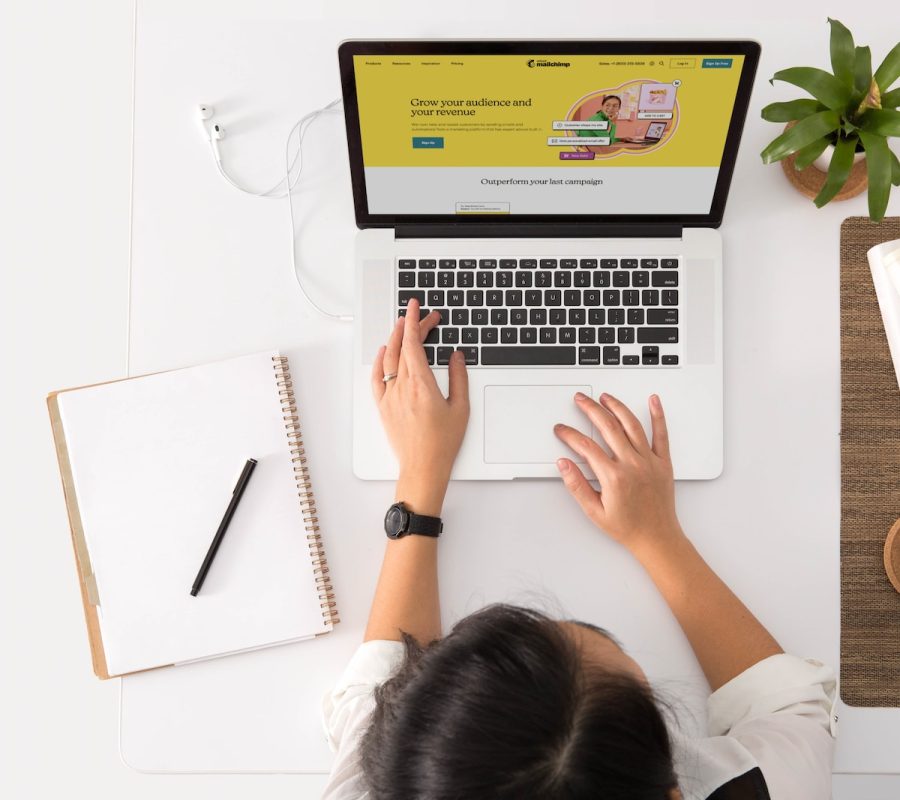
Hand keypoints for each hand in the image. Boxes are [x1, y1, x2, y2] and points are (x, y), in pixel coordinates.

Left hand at [371, 300, 469, 514]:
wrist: (423, 467)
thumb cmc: (442, 443)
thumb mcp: (460, 408)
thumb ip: (459, 377)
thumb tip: (456, 356)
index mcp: (422, 385)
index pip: (414, 344)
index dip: (415, 322)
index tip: (418, 308)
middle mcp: (402, 388)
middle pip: (402, 347)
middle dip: (411, 326)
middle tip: (421, 315)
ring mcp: (390, 397)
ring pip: (388, 359)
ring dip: (395, 339)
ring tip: (402, 325)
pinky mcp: (383, 407)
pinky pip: (377, 378)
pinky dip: (379, 361)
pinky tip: (384, 352)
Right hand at [553, 392, 682, 558]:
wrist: (657, 538)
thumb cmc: (628, 527)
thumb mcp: (594, 511)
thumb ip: (577, 485)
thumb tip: (564, 464)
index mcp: (614, 477)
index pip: (586, 447)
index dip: (570, 434)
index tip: (562, 429)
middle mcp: (632, 465)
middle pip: (608, 427)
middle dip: (590, 409)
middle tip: (580, 400)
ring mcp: (649, 461)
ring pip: (632, 425)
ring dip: (617, 407)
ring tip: (605, 397)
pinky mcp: (663, 462)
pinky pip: (661, 434)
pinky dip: (658, 415)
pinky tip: (653, 401)